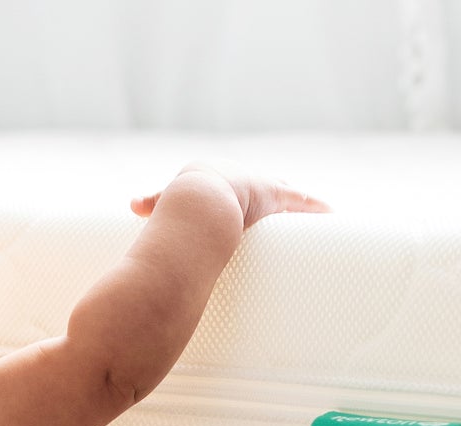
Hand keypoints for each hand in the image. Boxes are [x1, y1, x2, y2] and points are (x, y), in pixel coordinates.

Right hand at [131, 166, 329, 226]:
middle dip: (272, 190)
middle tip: (283, 196)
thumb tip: (130, 206)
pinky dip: (314, 205)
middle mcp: (238, 178)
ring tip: (313, 207)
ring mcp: (256, 187)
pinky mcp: (272, 196)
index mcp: (215, 180)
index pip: (230, 186)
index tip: (245, 200)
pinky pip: (299, 201)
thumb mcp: (160, 204)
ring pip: (283, 191)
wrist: (195, 200)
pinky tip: (330, 210)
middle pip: (259, 184)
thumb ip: (148, 204)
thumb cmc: (177, 206)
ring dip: (297, 198)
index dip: (239, 193)